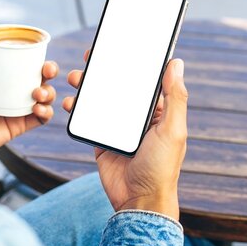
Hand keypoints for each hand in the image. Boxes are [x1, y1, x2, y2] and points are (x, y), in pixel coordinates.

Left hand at [0, 23, 57, 162]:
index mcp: (2, 78)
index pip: (26, 65)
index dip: (38, 58)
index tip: (42, 54)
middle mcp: (12, 93)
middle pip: (41, 79)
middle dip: (50, 73)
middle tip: (47, 71)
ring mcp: (17, 110)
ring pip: (45, 98)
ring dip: (49, 93)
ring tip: (37, 94)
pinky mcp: (19, 126)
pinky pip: (41, 119)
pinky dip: (46, 113)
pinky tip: (39, 109)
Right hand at [62, 50, 187, 219]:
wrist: (138, 202)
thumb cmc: (162, 168)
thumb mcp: (172, 130)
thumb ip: (175, 97)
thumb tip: (176, 63)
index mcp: (157, 111)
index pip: (144, 80)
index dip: (132, 62)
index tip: (119, 44)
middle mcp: (137, 117)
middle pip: (118, 86)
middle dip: (104, 71)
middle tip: (91, 57)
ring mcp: (117, 128)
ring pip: (100, 100)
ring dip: (87, 86)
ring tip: (75, 77)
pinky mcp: (101, 140)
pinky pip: (87, 119)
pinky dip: (77, 109)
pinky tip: (69, 102)